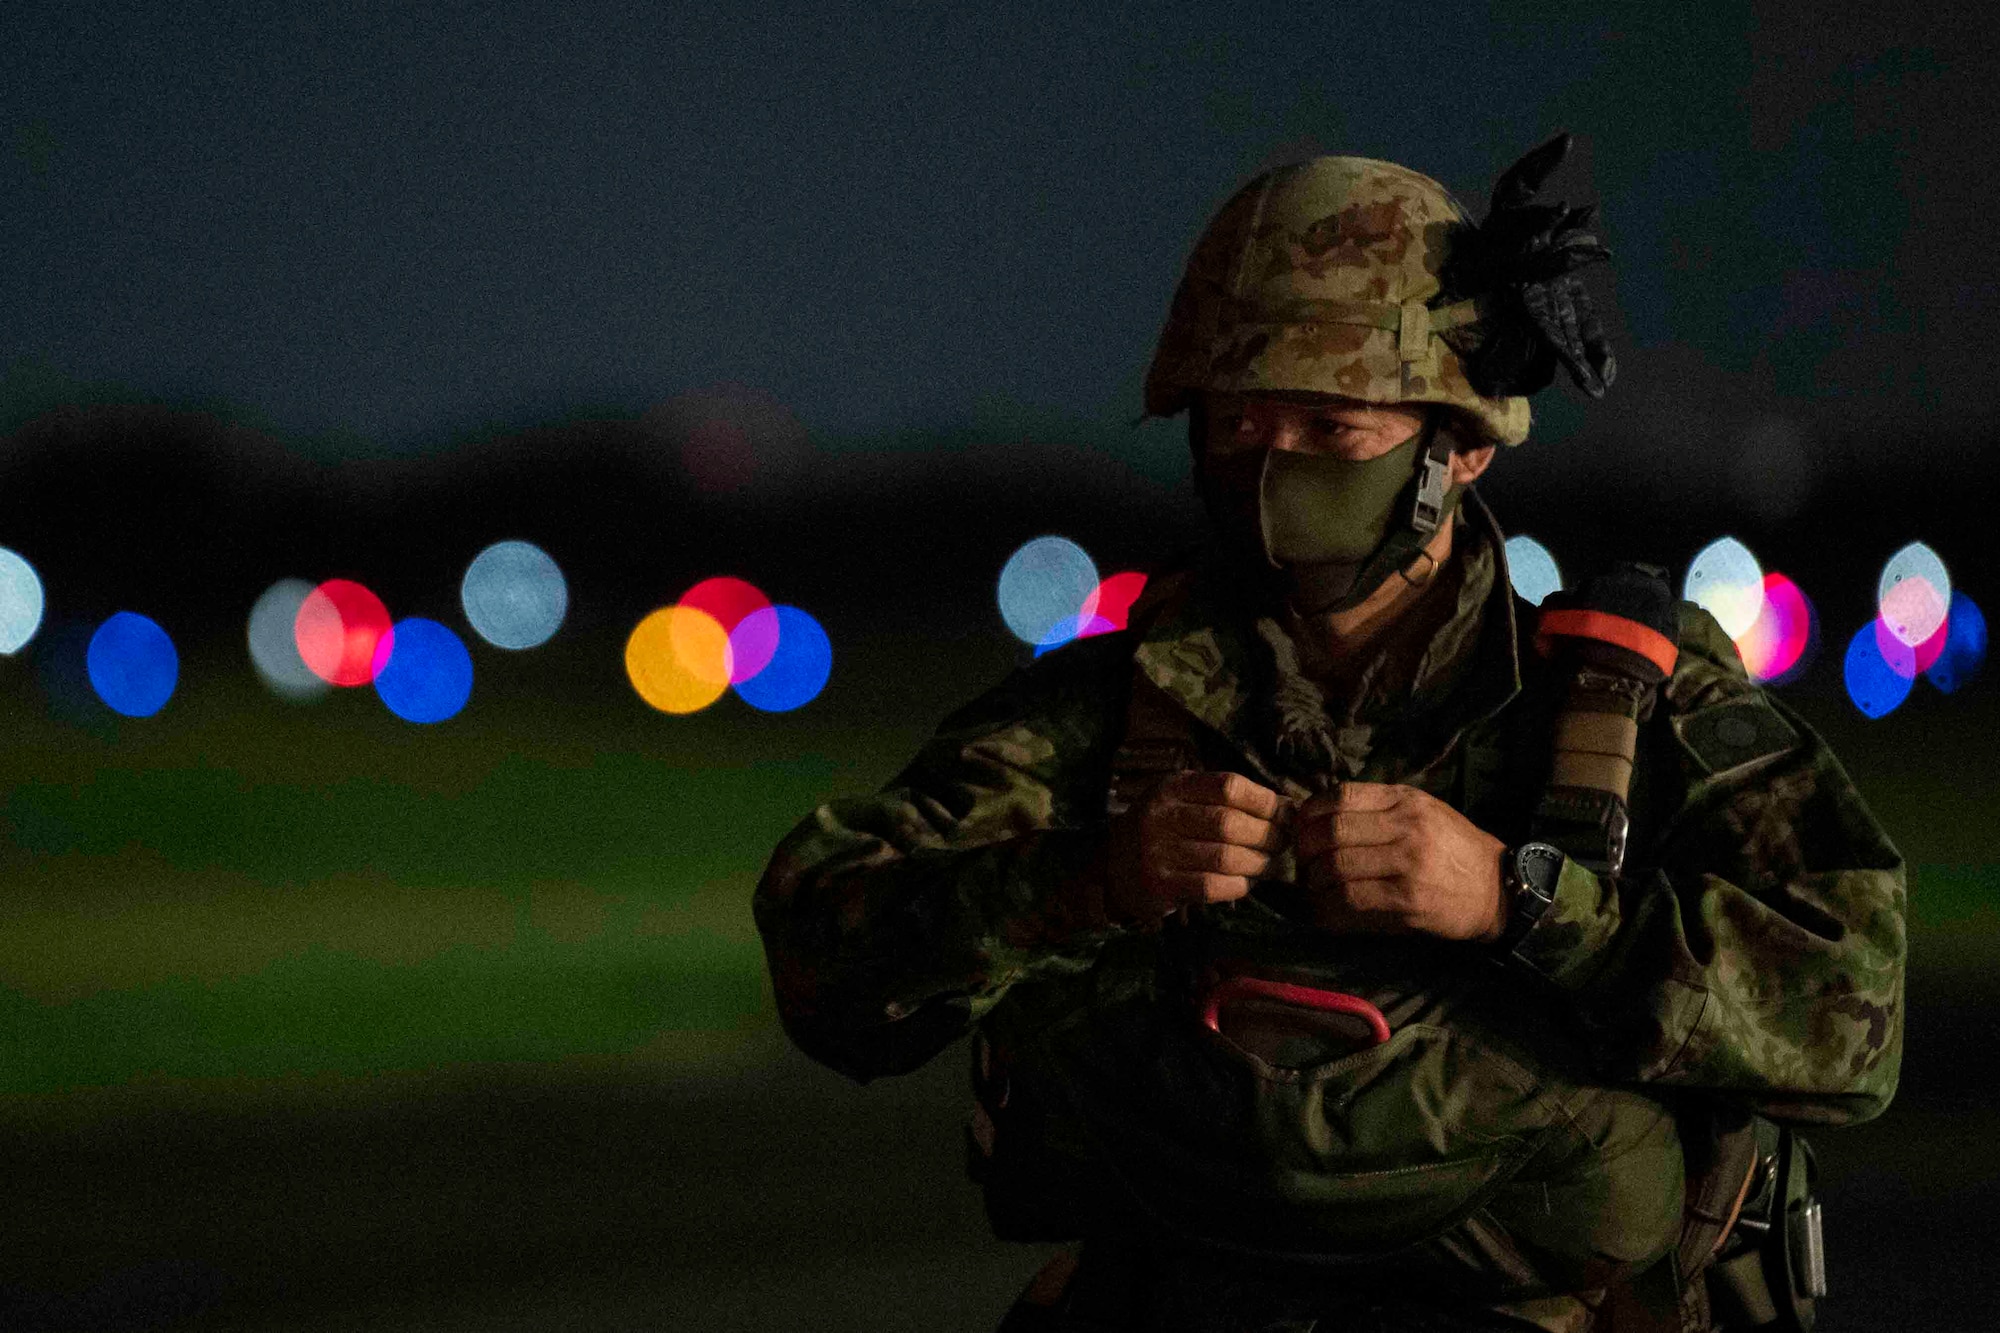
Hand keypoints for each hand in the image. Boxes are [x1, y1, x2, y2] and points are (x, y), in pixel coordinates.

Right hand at [1104, 771, 1285, 924]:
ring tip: (1270, 865)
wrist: (1113, 867)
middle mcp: (1161, 816)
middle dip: (1267, 835)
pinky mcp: (1160, 886)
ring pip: (1225, 858)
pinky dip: (1239, 886)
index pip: (1228, 786)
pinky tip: (1246, 882)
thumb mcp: (1183, 799)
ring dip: (1258, 864)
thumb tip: (1287, 806)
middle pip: (1230, 823)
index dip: (1265, 800)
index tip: (1286, 813)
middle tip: (1283, 843)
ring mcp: (1158, 852)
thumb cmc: (1163, 829)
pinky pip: (1212, 886)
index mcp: (1172, 787)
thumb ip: (1226, 799)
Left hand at [1293, 783, 1506, 941]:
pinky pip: (1350, 902)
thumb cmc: (1454, 849)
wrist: (1497, 890)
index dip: (1310, 814)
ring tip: (1314, 888)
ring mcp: (1407, 865)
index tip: (1302, 830)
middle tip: (1303, 864)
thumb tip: (1320, 816)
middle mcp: (1406, 827)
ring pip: (1336, 869)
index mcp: (1405, 801)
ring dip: (1314, 883)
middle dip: (1306, 850)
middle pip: (1332, 833)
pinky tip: (1325, 911)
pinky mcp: (1408, 901)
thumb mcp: (1423, 811)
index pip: (1341, 796)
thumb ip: (1379, 808)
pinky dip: (1327, 909)